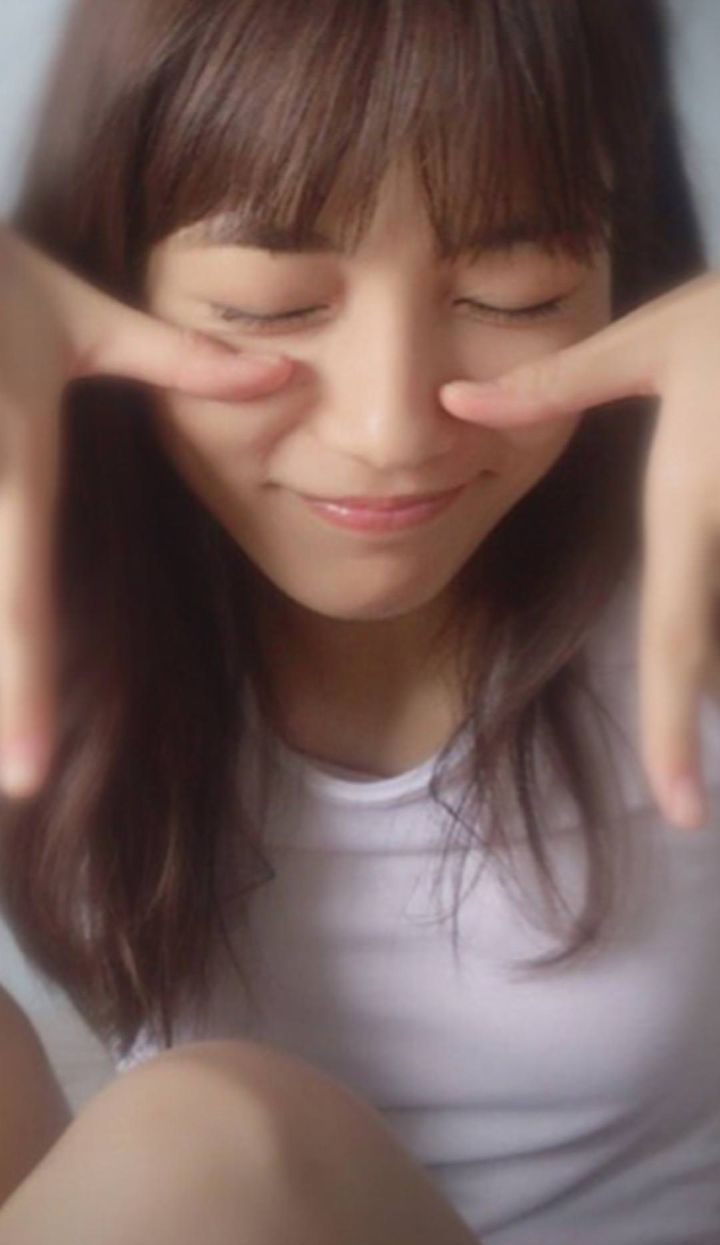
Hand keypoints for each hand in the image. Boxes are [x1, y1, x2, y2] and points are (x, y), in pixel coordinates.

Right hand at [0, 226, 292, 798]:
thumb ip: (174, 364)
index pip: (19, 608)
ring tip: (15, 738)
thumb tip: (281, 382)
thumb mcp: (74, 315)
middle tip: (18, 790)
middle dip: (0, 707)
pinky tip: (7, 676)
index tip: (27, 781)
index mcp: (12, 483)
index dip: (23, 699)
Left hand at [440, 270, 719, 832]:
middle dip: (699, 702)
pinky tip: (706, 617)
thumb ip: (557, 385)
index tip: (678, 809)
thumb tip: (449, 404)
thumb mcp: (653, 339)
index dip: (674, 730)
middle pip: (719, 649)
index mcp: (689, 507)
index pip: (676, 637)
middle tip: (685, 767)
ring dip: (716, 653)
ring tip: (681, 700)